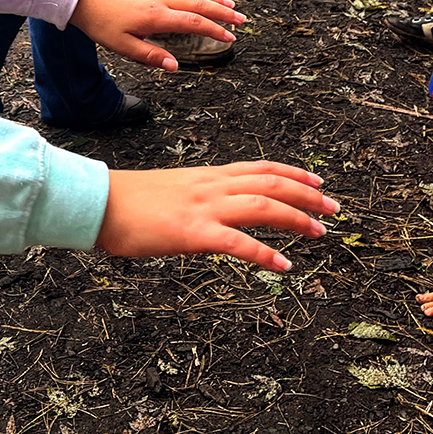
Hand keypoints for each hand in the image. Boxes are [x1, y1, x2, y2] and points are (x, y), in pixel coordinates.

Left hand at [69, 0, 242, 70]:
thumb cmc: (102, 24)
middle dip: (223, 12)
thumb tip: (174, 67)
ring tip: (230, 5)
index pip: (194, 22)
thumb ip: (151, 56)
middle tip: (241, 19)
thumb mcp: (123, 47)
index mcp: (156, 16)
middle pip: (199, 3)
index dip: (215, 30)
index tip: (230, 37)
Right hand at [97, 161, 339, 270]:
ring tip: (320, 233)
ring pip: (263, 206)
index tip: (317, 181)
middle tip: (334, 208)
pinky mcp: (192, 232)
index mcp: (207, 176)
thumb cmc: (128, 201)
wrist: (98, 202)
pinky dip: (265, 254)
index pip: (261, 167)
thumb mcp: (172, 191)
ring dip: (297, 218)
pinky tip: (284, 265)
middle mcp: (212, 186)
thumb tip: (215, 213)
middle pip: (271, 183)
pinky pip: (237, 243)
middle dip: (308, 195)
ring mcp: (204, 207)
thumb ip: (199, 198)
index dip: (293, 173)